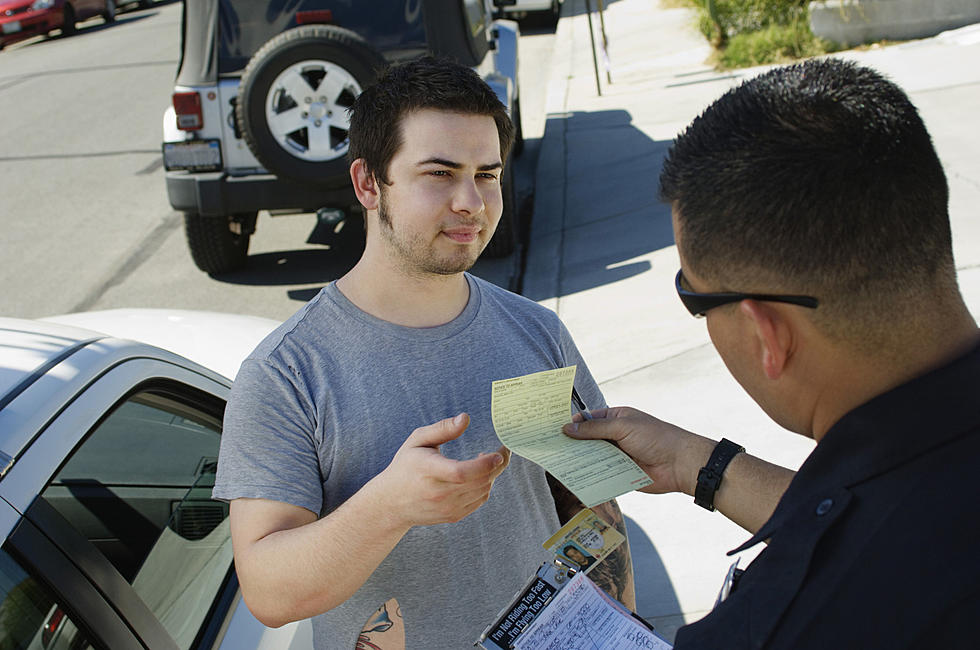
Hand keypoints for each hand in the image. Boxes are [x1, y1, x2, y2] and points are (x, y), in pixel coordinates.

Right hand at [377, 413, 510, 526]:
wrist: (391, 503)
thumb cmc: (405, 466)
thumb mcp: (418, 440)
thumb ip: (442, 428)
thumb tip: (465, 418)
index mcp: (428, 471)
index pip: (461, 472)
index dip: (484, 464)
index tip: (497, 453)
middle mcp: (438, 493)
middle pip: (479, 481)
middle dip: (497, 465)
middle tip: (501, 450)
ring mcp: (447, 508)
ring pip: (483, 490)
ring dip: (491, 474)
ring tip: (486, 459)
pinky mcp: (453, 516)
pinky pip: (479, 500)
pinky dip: (485, 486)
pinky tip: (478, 475)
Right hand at [563, 407, 712, 495]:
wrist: (680, 465)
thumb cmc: (656, 438)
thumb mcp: (623, 427)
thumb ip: (595, 429)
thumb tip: (568, 428)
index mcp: (616, 419)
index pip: (589, 419)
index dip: (572, 423)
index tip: (553, 429)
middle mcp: (615, 437)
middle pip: (588, 440)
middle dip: (572, 443)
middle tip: (550, 448)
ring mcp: (617, 456)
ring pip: (592, 458)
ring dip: (579, 460)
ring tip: (557, 463)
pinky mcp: (619, 474)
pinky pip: (600, 474)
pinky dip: (589, 475)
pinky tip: (574, 477)